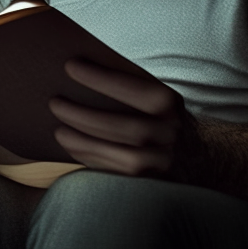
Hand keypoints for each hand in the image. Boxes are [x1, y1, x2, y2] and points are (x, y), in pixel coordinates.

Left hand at [49, 58, 198, 177]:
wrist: (193, 153)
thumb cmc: (157, 114)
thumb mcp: (154, 94)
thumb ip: (127, 86)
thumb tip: (79, 68)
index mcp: (170, 103)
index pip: (133, 89)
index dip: (100, 78)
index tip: (70, 65)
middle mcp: (171, 133)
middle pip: (124, 127)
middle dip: (84, 115)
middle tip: (54, 102)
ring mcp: (163, 162)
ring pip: (122, 156)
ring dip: (84, 142)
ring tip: (58, 129)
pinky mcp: (151, 183)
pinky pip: (117, 174)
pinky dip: (91, 159)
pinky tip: (72, 146)